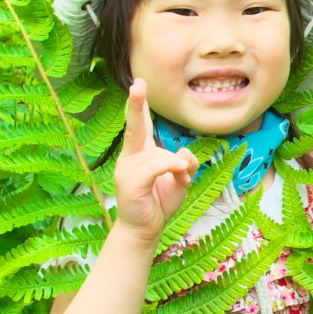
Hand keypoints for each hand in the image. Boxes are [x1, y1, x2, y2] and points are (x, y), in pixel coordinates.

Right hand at [112, 79, 196, 247]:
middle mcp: (130, 158)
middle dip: (136, 105)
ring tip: (180, 179)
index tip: (138, 84)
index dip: (140, 105)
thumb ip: (184, 164)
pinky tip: (180, 169)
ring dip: (177, 167)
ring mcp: (128, 170)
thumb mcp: (179, 180)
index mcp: (140, 153)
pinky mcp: (131, 182)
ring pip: (161, 155)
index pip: (141, 125)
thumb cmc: (159, 202)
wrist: (145, 229)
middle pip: (135, 127)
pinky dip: (170, 166)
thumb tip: (183, 155)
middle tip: (137, 85)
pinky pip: (156, 166)